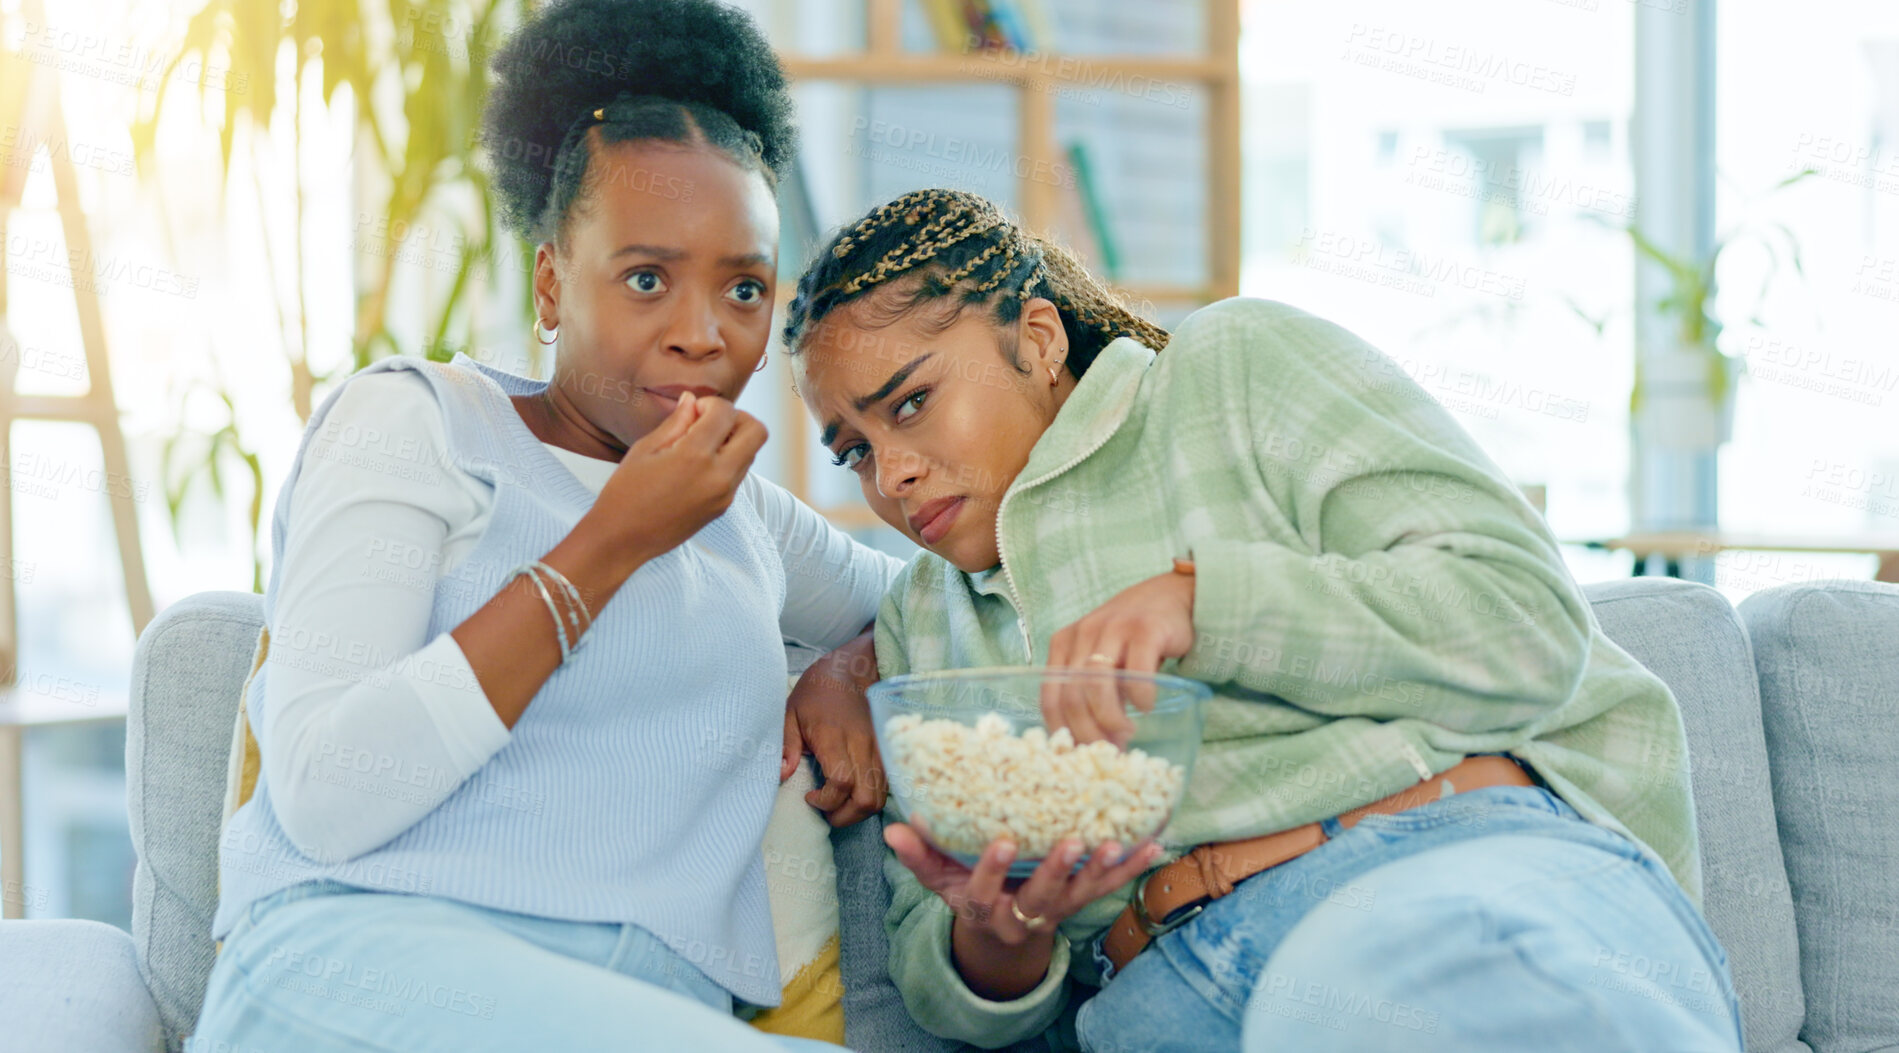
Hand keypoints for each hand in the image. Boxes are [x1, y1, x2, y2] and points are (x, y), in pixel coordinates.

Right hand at [586, 392, 767, 571]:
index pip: (726, 413)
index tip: (692, 412)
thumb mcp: (646, 449)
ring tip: (700, 445)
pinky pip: (739, 474)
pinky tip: (698, 465)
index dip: (711, 403)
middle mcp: (718, 476)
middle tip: (708, 423)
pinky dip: (728, 460)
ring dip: (734, 440)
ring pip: (751, 453)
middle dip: (737, 418)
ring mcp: (725, 494)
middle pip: (757, 432)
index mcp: (695, 457)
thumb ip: (676, 422)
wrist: (622, 539)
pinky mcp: (723, 507)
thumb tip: (693, 400)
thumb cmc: (625, 492)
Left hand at [783, 631, 885, 825]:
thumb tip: (781, 776)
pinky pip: (886, 784)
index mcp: (834, 736)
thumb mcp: (790, 713)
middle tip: (826, 811)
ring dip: (859, 810)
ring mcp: (879, 749)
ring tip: (839, 803)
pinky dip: (871, 796)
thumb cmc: (817, 691)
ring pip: (880, 796)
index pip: (840, 782)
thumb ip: (786, 745)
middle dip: (845, 816)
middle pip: (866, 798)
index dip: (826, 801)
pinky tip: (855, 791)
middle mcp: (862, 745)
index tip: (809, 797)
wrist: (852, 669)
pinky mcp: (887, 750)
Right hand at [886, 822, 1161, 953]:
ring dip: (1103, 870)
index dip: (994, 870)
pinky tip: (1155, 844)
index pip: (986, 892)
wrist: (1003, 935)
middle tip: (1071, 842)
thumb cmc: (969, 895)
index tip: (1004, 842)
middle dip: (1057, 871)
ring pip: (1081, 894)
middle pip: (1042, 897)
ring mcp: (1056, 910)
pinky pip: (1108, 886)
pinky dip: (1132, 867)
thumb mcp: (940, 881)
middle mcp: (1022, 915)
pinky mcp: (1080, 902)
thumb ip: (920, 857)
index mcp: (984, 908)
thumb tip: (894, 829)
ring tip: (1119, 844)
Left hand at [1042, 570, 1195, 745]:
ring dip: (1111, 719)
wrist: (1171, 597)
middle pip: (1072, 695)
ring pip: (1097, 685)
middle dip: (1089, 732)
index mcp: (1064, 642)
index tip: (1081, 753)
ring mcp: (1113, 628)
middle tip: (1108, 750)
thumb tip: (1088, 741)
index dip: (1064, 732)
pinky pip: (1137, 673)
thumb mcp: (1100, 657)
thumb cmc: (1132, 636)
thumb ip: (1089, 689)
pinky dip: (1140, 698)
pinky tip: (1145, 706)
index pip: (1050, 697)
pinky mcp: (1145, 629)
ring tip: (1126, 732)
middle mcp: (1084, 633)